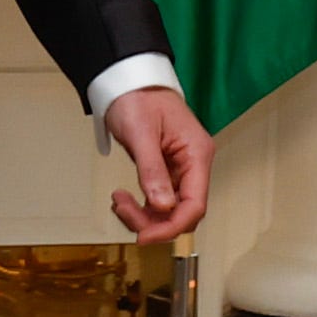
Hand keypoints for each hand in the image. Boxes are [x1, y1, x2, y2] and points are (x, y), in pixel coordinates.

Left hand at [103, 85, 209, 245]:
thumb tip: (163, 206)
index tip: (145, 236)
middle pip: (183, 212)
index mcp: (197, 153)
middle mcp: (193, 164)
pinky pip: (159, 201)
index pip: (195, 204)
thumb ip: (152, 171)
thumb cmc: (139, 96)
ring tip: (119, 202)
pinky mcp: (167, 171)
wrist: (129, 80)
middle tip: (124, 213)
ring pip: (169, 211)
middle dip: (153, 222)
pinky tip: (124, 200)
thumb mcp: (141, 133)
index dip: (171, 226)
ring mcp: (181, 169)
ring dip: (144, 216)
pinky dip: (141, 207)